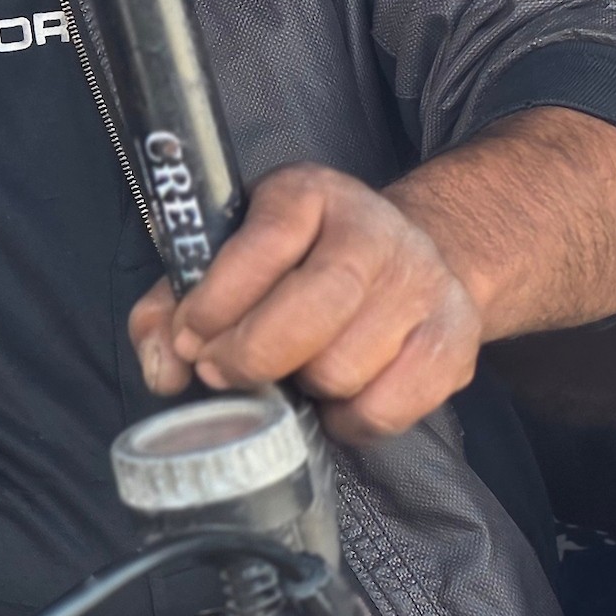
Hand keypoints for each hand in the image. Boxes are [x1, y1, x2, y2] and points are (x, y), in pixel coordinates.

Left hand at [128, 162, 482, 442]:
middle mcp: (375, 231)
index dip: (218, 299)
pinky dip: (346, 421)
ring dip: (302, 387)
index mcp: (310, 194)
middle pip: (315, 308)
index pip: (265, 243)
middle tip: (221, 371)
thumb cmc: (299, 265)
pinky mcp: (453, 343)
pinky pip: (385, 409)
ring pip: (345, 368)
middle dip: (253, 354)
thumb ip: (175, 303)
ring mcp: (423, 286)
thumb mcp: (231, 257)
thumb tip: (162, 368)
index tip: (189, 336)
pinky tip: (332, 399)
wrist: (409, 259)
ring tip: (290, 373)